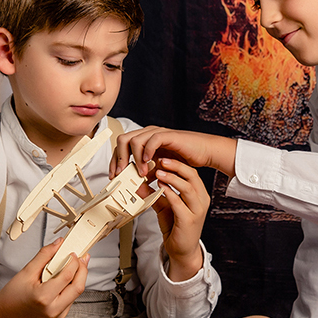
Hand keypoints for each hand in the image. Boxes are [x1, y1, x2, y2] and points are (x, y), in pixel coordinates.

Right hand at [0, 239, 89, 317]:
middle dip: (82, 269)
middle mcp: (53, 309)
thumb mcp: (26, 271)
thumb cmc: (13, 295)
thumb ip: (44, 255)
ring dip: (79, 276)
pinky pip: (72, 298)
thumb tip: (59, 243)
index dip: (74, 262)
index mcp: (43, 297)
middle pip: (79, 287)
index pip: (67, 276)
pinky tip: (67, 277)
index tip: (73, 252)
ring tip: (76, 264)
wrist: (7, 314)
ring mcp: (58, 314)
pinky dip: (72, 285)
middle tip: (82, 257)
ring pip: (77, 292)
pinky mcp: (60, 315)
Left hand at [112, 126, 236, 178]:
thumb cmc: (184, 160)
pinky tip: (147, 163)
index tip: (113, 176)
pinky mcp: (168, 135)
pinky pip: (152, 140)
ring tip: (138, 173)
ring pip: (134, 139)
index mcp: (144, 141)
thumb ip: (148, 174)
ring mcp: (157, 133)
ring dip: (133, 158)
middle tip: (120, 175)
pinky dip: (147, 152)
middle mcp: (148, 134)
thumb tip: (134, 184)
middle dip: (118, 159)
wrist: (203, 151)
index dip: (114, 161)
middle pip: (122, 141)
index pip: (121, 147)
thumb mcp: (160, 170)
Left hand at [149, 156, 209, 280]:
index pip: (191, 173)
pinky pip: (180, 203)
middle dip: (176, 166)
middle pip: (192, 176)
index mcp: (198, 195)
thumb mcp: (165, 207)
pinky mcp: (189, 221)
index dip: (177, 164)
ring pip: (187, 188)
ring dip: (172, 178)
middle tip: (161, 160)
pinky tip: (161, 188)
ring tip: (159, 172)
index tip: (162, 158)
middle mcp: (201, 200)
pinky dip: (170, 194)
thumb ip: (155, 194)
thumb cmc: (176, 227)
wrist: (182, 250)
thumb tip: (139, 183)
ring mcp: (197, 210)